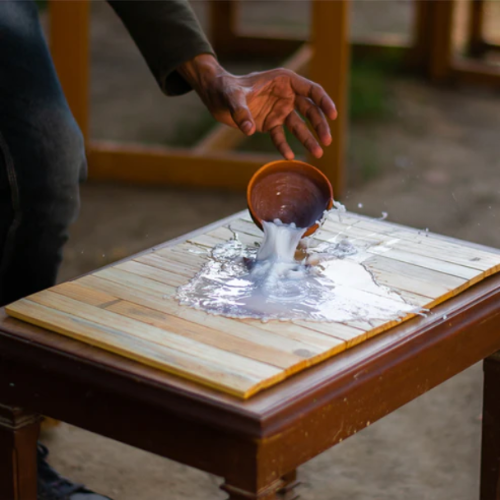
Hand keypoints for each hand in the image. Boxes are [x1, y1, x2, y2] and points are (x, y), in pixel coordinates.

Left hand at [178, 54, 336, 159]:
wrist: (215, 96)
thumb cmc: (225, 88)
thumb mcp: (232, 97)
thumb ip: (241, 111)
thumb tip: (248, 130)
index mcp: (284, 80)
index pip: (312, 90)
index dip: (324, 102)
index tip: (333, 115)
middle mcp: (286, 95)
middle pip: (310, 111)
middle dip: (320, 125)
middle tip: (327, 141)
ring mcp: (279, 110)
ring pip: (299, 126)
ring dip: (308, 139)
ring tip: (318, 154)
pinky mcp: (270, 124)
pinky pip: (280, 137)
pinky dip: (284, 147)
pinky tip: (290, 157)